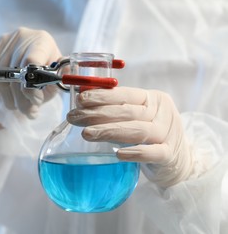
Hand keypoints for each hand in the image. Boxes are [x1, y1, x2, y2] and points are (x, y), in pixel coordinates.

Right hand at [0, 27, 61, 118]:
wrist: (32, 53)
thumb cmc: (45, 68)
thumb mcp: (55, 77)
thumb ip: (55, 84)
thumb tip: (61, 86)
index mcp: (42, 42)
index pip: (31, 62)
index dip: (31, 87)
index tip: (36, 100)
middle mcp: (21, 37)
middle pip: (14, 75)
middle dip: (21, 100)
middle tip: (28, 110)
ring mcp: (2, 42)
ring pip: (0, 80)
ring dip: (9, 99)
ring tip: (18, 103)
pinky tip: (5, 93)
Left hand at [66, 87, 194, 187]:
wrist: (181, 161)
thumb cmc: (152, 134)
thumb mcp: (140, 116)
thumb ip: (119, 109)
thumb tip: (83, 102)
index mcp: (154, 100)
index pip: (126, 94)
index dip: (102, 96)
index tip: (80, 100)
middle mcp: (162, 114)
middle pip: (127, 112)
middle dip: (97, 114)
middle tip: (74, 117)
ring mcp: (168, 135)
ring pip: (137, 130)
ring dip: (109, 131)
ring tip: (86, 133)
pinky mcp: (170, 156)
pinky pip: (152, 153)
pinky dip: (135, 153)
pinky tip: (117, 154)